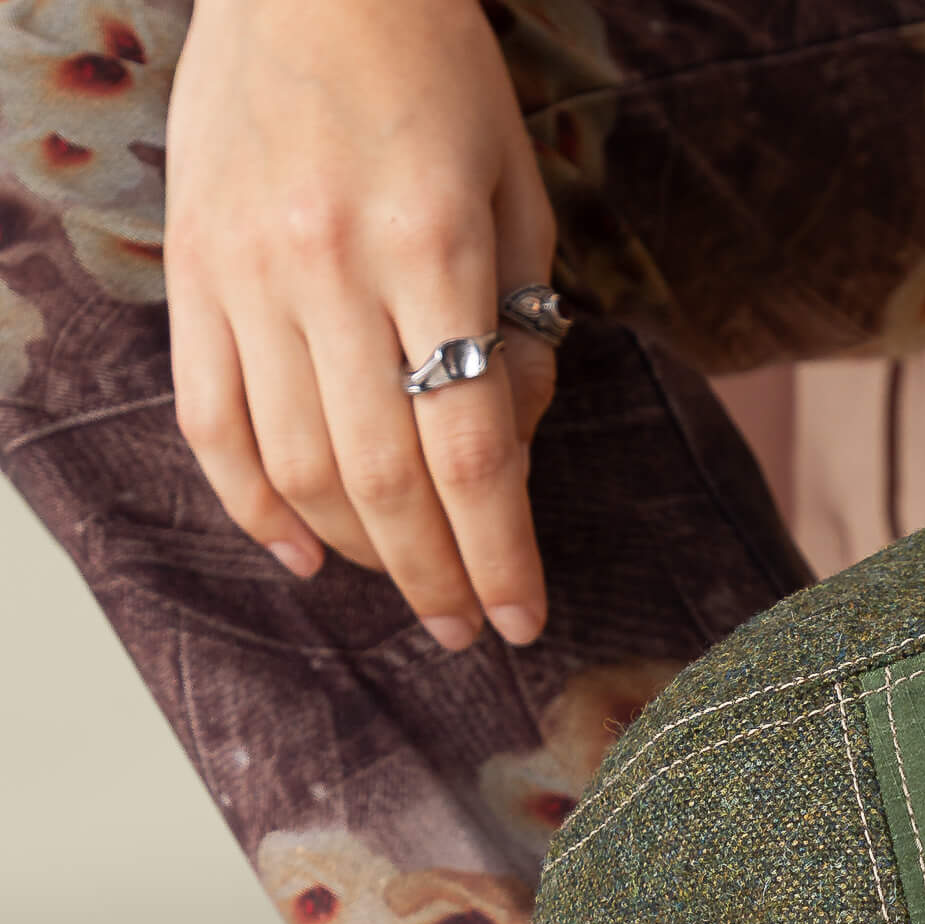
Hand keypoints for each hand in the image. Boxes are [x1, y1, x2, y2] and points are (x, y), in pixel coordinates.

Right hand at [164, 0, 556, 650]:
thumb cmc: (440, 81)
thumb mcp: (518, 200)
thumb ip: (519, 335)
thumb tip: (506, 459)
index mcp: (434, 248)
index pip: (471, 454)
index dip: (499, 556)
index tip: (522, 618)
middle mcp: (331, 268)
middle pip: (385, 481)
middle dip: (434, 577)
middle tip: (467, 631)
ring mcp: (247, 272)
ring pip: (294, 465)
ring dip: (356, 551)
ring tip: (405, 587)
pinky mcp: (192, 269)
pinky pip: (210, 418)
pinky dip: (251, 504)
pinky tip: (302, 553)